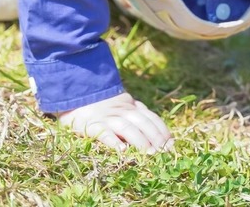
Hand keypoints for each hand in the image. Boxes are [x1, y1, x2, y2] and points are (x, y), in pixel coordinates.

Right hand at [57, 92, 172, 152]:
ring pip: (127, 127)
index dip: (162, 130)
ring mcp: (107, 118)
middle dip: (155, 137)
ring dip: (140, 140)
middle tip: (163, 152)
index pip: (151, 117)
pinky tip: (121, 151)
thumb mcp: (124, 106)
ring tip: (149, 154)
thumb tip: (160, 133)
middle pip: (142, 122)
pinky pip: (104, 133)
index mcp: (132, 107)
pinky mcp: (92, 125)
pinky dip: (113, 141)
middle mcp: (122, 111)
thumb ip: (139, 115)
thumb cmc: (105, 107)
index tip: (171, 144)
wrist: (77, 96)